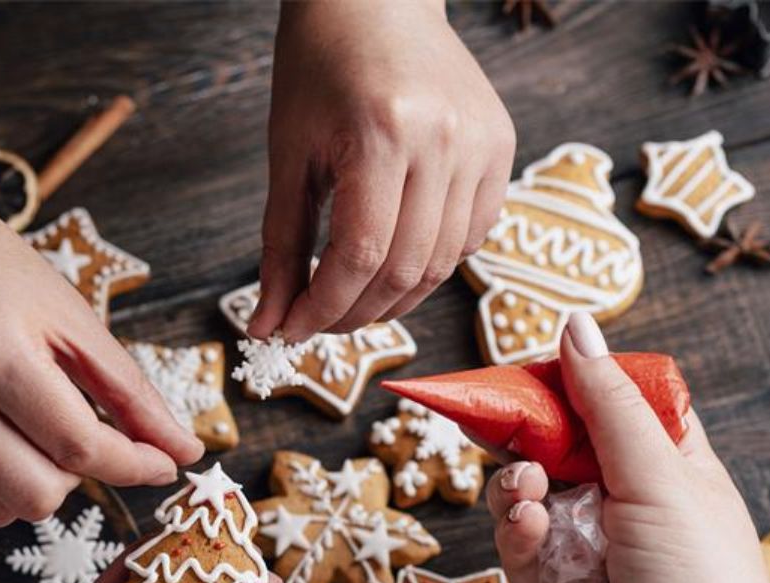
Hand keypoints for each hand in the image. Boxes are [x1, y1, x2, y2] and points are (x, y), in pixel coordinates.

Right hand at [0, 190, 202, 535]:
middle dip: (73, 476)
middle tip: (65, 431)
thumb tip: (183, 454)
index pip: (81, 447)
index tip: (160, 467)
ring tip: (14, 428)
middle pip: (37, 496)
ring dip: (22, 484)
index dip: (134, 465)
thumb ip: (130, 390)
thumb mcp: (68, 314)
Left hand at [248, 0, 515, 340]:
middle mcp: (445, 139)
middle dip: (357, 313)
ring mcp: (483, 143)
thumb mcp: (288, 154)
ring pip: (444, 263)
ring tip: (354, 298)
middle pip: (407, 270)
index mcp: (384, 132)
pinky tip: (397, 257)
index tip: (293, 329)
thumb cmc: (322, 65)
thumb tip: (267, 324)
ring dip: (395, 298)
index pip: (362, 255)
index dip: (325, 306)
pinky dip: (432, 263)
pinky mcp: (502, 146)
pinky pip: (473, 235)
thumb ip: (279, 245)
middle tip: (320, 323)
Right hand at [485, 313, 769, 582]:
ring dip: (519, 484)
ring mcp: (588, 549)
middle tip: (496, 417)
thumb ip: (608, 405)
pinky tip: (527, 529)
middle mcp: (629, 504)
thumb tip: (575, 325)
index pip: (618, 402)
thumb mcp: (662, 479)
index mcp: (673, 467)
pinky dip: (515, 532)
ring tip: (527, 492)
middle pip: (561, 443)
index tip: (533, 365)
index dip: (577, 380)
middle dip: (529, 432)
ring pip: (528, 492)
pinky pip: (518, 545)